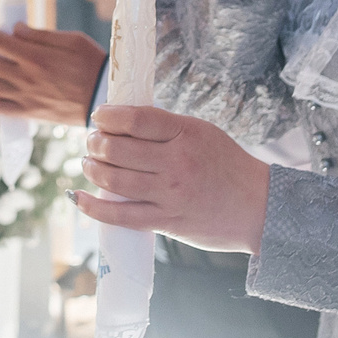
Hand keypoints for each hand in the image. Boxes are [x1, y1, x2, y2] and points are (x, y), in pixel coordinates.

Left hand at [0, 27, 108, 124]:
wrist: (103, 98)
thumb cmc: (92, 64)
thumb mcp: (73, 40)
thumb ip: (41, 34)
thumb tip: (15, 28)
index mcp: (36, 57)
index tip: (1, 34)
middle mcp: (26, 78)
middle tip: (5, 53)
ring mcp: (25, 97)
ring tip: (5, 71)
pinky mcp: (29, 113)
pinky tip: (3, 89)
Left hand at [75, 104, 271, 252]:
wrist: (259, 207)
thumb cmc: (227, 165)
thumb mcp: (202, 133)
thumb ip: (165, 128)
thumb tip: (120, 122)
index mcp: (186, 134)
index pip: (135, 119)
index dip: (108, 116)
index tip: (99, 116)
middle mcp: (176, 163)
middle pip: (117, 149)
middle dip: (95, 142)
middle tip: (92, 141)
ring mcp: (170, 194)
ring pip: (114, 179)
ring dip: (92, 168)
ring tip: (89, 163)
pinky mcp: (166, 221)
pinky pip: (120, 215)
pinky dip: (93, 206)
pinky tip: (79, 197)